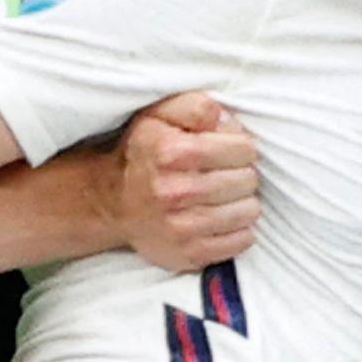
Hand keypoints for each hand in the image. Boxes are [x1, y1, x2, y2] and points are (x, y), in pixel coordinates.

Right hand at [110, 93, 258, 271]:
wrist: (112, 201)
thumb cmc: (146, 153)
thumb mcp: (161, 114)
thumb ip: (197, 107)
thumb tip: (229, 122)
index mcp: (172, 152)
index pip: (243, 149)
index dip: (240, 146)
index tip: (227, 150)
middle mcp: (176, 191)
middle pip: (247, 180)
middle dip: (241, 173)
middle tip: (222, 173)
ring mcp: (182, 228)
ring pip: (248, 211)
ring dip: (241, 201)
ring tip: (222, 195)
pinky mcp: (189, 253)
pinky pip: (241, 241)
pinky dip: (238, 229)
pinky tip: (220, 217)